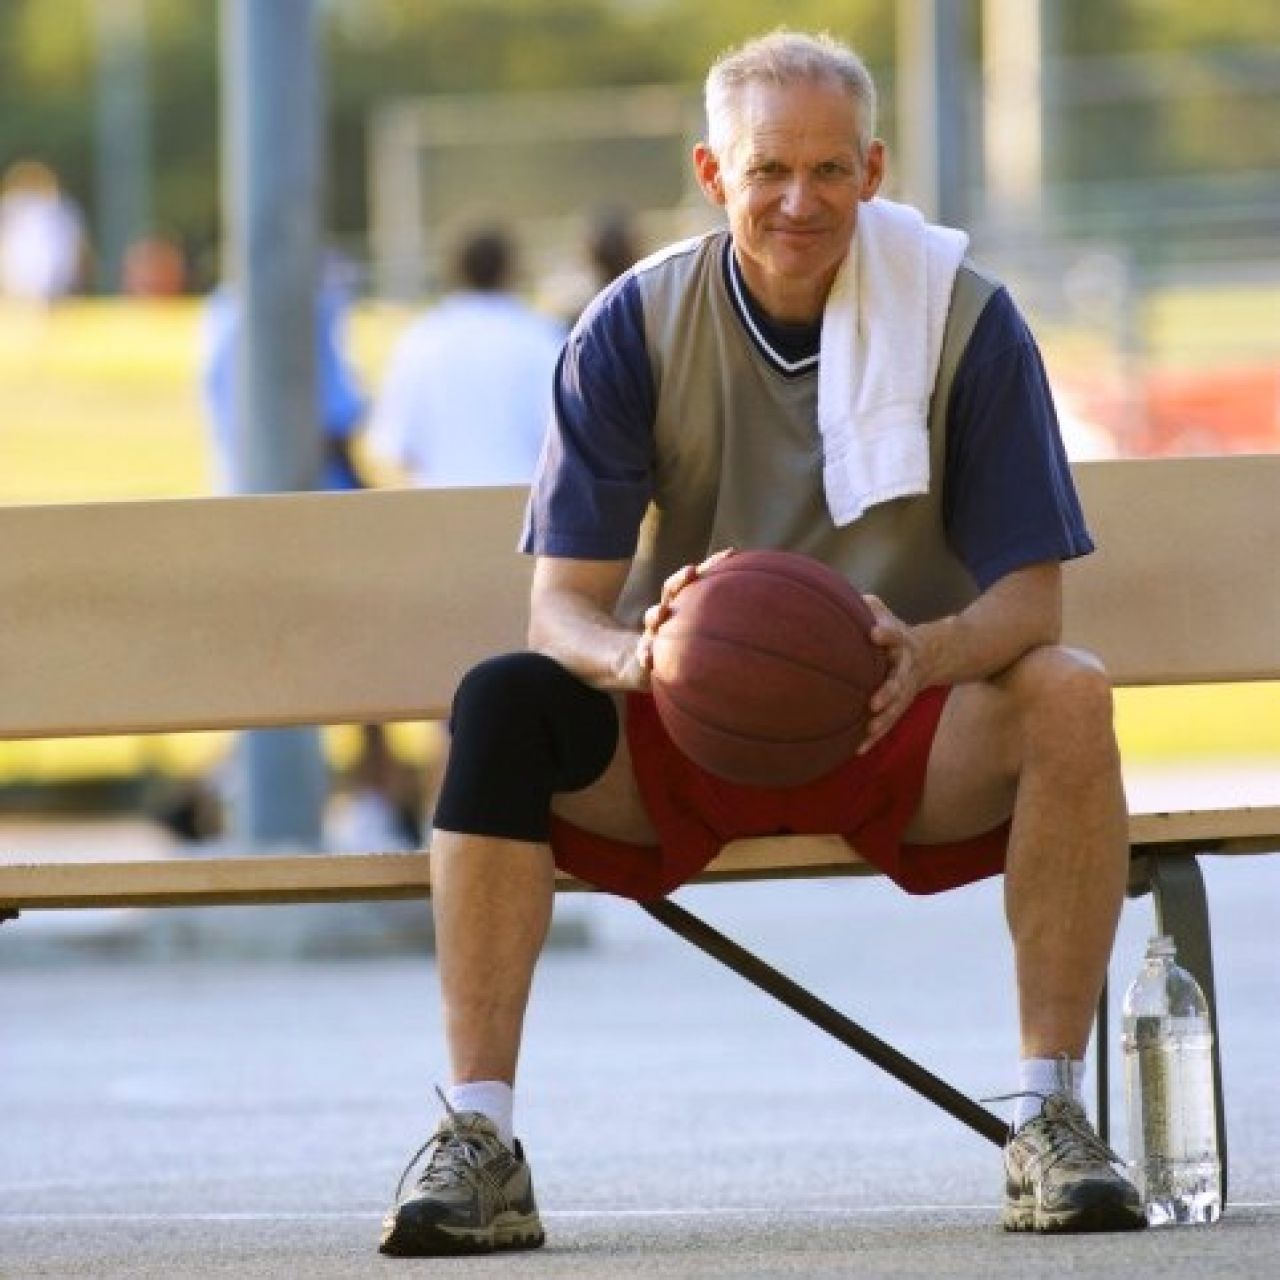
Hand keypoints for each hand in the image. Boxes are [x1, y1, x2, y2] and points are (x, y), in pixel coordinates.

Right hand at [636, 548, 736, 676]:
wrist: (662, 667)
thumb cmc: (700, 648)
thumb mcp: (717, 631)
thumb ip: (743, 618)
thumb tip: (776, 603)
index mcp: (687, 601)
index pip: (699, 577)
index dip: (713, 564)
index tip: (730, 553)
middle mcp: (670, 611)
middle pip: (671, 589)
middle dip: (680, 580)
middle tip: (691, 572)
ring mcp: (656, 630)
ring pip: (653, 617)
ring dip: (656, 613)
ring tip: (663, 611)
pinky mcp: (646, 653)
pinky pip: (643, 653)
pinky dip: (644, 655)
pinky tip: (646, 660)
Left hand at [859, 594, 925, 752]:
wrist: (931, 654)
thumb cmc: (892, 632)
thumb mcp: (884, 614)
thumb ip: (866, 606)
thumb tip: (833, 592)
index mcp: (900, 641)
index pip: (895, 634)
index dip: (886, 633)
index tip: (874, 633)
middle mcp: (905, 667)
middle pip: (898, 680)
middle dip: (888, 691)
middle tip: (873, 702)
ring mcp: (904, 689)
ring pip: (896, 707)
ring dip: (883, 719)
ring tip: (869, 728)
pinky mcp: (899, 706)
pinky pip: (887, 723)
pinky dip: (874, 737)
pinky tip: (858, 749)